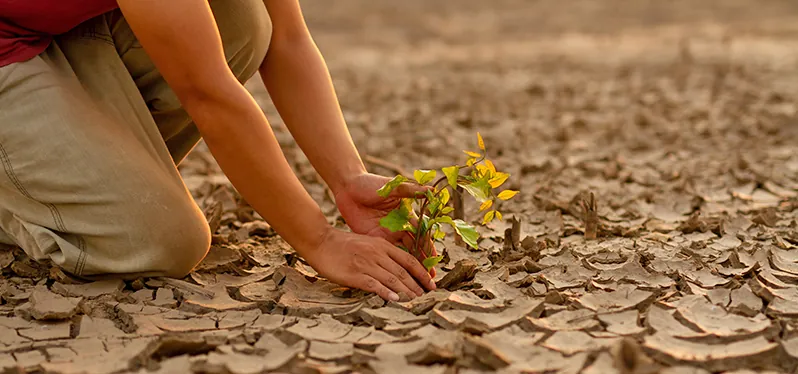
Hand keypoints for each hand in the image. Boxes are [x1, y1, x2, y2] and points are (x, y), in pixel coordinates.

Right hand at [303, 228, 435, 300]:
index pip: (409, 260)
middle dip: (417, 286)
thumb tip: (399, 269)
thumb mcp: (368, 243)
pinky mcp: (355, 274)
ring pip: (392, 279)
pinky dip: (386, 292)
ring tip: (415, 301)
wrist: (321, 242)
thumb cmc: (344, 244)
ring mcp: (367, 264)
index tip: (432, 284)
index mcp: (382, 245)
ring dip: (406, 292)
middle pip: (403, 272)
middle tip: (426, 296)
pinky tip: (395, 300)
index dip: (422, 273)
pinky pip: (374, 284)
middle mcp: (378, 254)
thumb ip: (383, 253)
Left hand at [333, 173, 437, 273]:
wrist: (348, 187)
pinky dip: (390, 266)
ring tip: (416, 283)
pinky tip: (395, 278)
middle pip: (413, 248)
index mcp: (406, 215)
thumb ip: (410, 190)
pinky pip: (384, 254)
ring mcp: (386, 234)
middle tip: (429, 280)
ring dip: (408, 269)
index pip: (420, 234)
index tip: (434, 260)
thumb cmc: (370, 183)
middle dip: (422, 263)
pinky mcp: (373, 238)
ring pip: (400, 254)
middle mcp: (398, 227)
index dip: (428, 247)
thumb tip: (432, 190)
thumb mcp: (391, 186)